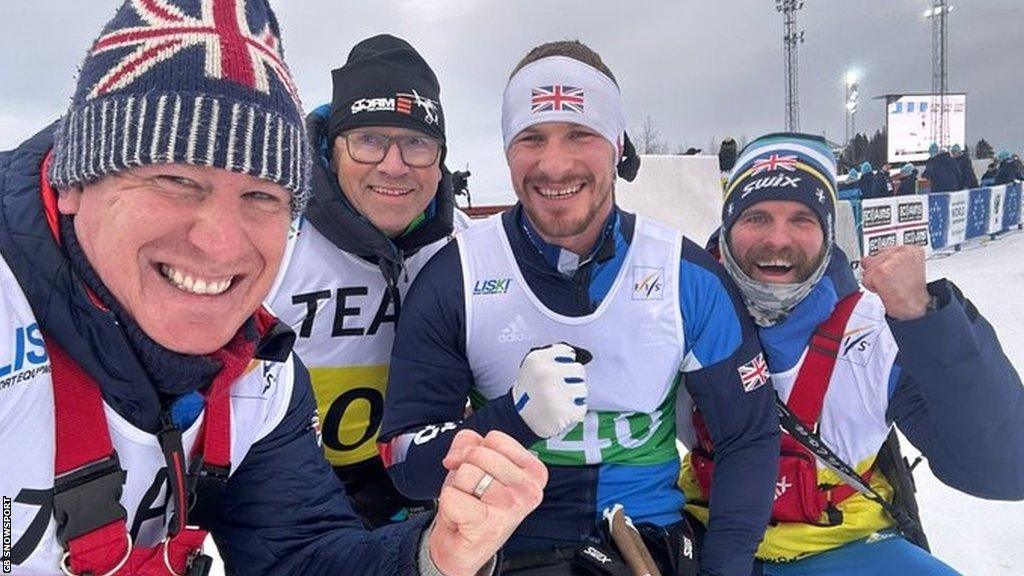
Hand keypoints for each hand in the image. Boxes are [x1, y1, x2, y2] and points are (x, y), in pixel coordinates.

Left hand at [428, 430, 547, 575]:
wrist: (462, 544)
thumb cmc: (475, 501)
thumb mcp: (476, 463)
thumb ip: (469, 443)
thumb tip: (457, 455)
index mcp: (534, 472)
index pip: (495, 438)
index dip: (476, 450)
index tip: (480, 471)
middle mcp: (529, 490)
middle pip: (478, 454)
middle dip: (465, 469)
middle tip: (471, 491)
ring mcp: (512, 508)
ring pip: (465, 474)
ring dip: (457, 488)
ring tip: (467, 503)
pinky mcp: (490, 524)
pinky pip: (451, 496)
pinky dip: (447, 505)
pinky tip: (460, 517)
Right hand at [510, 342, 589, 437]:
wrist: (520, 419)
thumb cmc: (529, 390)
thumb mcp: (533, 365)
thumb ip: (556, 354)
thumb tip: (587, 356)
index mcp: (537, 359)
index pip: (568, 353)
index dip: (563, 363)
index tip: (554, 371)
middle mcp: (547, 374)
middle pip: (578, 369)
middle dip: (570, 378)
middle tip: (554, 387)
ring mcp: (557, 394)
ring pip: (582, 387)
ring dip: (573, 394)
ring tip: (556, 399)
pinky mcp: (568, 413)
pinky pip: (582, 405)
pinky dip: (574, 409)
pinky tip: (559, 410)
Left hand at [861, 245, 929, 320]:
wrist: (914, 308)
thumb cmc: (913, 293)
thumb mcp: (910, 269)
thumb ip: (894, 259)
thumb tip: (875, 258)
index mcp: (911, 250)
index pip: (885, 249)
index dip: (883, 263)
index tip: (889, 272)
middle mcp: (901, 252)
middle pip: (874, 257)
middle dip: (877, 271)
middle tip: (889, 282)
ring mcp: (890, 261)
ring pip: (867, 267)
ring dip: (873, 279)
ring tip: (888, 286)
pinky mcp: (880, 271)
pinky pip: (865, 278)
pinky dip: (871, 287)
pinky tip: (884, 290)